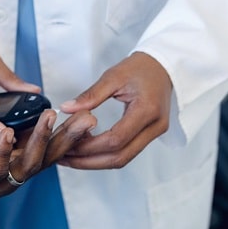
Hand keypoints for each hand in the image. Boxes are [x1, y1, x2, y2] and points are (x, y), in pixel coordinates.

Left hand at [0, 107, 96, 222]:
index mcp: (14, 166)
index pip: (49, 150)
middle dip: (67, 138)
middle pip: (47, 157)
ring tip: (50, 118)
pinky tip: (7, 135)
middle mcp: (11, 177)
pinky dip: (2, 152)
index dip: (69, 136)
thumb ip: (4, 134)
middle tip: (86, 119)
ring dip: (40, 140)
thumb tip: (23, 118)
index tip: (87, 117)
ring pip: (26, 163)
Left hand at [58, 52, 172, 169]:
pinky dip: (106, 154)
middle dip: (90, 161)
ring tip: (72, 156)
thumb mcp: (113, 76)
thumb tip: (66, 109)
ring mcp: (155, 133)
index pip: (116, 139)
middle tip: (65, 158)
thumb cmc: (139, 68)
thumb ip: (90, 95)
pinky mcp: (151, 134)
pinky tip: (87, 148)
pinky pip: (127, 151)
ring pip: (124, 158)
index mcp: (146, 110)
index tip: (68, 145)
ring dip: (96, 161)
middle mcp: (154, 127)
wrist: (162, 67)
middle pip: (120, 157)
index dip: (90, 146)